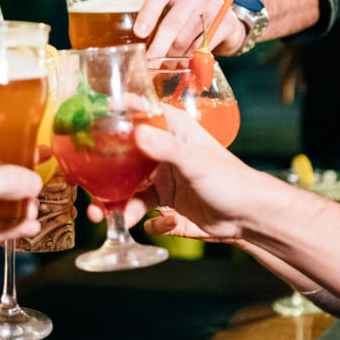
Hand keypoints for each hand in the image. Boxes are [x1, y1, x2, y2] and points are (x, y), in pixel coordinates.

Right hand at [96, 106, 273, 241]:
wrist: (251, 218)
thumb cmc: (231, 181)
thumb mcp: (195, 161)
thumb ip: (165, 148)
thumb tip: (136, 133)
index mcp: (172, 133)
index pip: (139, 115)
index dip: (114, 117)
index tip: (89, 123)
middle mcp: (164, 155)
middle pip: (124, 159)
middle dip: (103, 175)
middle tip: (87, 189)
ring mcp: (165, 181)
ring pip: (128, 190)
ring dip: (115, 204)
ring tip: (105, 218)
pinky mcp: (169, 207)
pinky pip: (145, 214)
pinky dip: (146, 222)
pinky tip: (163, 224)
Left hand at [133, 0, 245, 57]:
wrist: (223, 21)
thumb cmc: (186, 17)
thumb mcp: (170, 11)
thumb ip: (155, 23)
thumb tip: (137, 50)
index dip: (148, 14)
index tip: (138, 34)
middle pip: (172, 23)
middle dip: (158, 48)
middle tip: (148, 65)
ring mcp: (212, 3)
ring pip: (185, 39)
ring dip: (173, 57)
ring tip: (167, 66)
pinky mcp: (225, 21)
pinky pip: (201, 47)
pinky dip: (190, 60)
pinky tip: (184, 65)